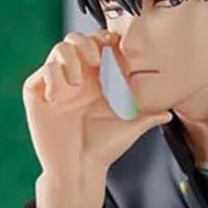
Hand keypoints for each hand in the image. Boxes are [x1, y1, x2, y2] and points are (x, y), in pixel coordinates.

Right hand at [22, 29, 171, 189]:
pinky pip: (44, 72)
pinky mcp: (37, 95)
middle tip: (98, 60)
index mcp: (95, 78)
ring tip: (79, 83)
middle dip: (86, 42)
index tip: (116, 47)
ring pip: (59, 49)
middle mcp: (74, 77)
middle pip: (75, 39)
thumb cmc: (104, 149)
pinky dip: (54, 77)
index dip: (105, 39)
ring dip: (71, 58)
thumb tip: (170, 111)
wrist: (79, 169)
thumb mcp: (130, 127)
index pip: (97, 44)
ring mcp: (55, 85)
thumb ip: (148, 116)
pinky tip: (61, 97)